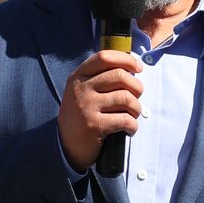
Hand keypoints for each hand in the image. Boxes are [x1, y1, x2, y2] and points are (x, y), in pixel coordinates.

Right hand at [57, 50, 143, 171]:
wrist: (66, 145)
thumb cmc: (81, 115)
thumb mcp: (82, 90)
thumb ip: (100, 77)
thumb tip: (131, 67)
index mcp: (78, 76)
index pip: (104, 57)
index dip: (126, 59)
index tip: (138, 68)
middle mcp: (81, 89)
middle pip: (120, 76)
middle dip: (136, 87)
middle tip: (136, 97)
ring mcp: (86, 106)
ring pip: (126, 98)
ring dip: (136, 108)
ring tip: (132, 115)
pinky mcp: (94, 125)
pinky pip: (125, 120)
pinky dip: (133, 125)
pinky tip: (129, 129)